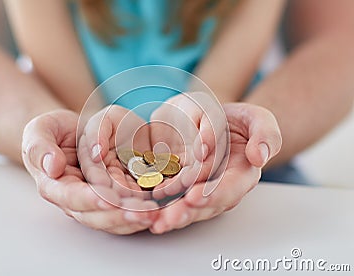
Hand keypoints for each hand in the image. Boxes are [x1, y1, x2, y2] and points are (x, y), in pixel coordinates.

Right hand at [22, 109, 157, 234]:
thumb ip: (40, 146)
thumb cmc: (54, 131)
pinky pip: (123, 213)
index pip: (71, 197)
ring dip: (132, 220)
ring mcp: (92, 203)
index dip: (88, 199)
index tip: (106, 198)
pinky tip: (156, 211)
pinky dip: (139, 214)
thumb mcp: (41, 130)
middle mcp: (74, 200)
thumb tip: (52, 166)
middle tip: (141, 213)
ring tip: (153, 214)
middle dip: (118, 215)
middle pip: (95, 215)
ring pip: (111, 220)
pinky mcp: (110, 200)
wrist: (70, 134)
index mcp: (54, 185)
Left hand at [150, 102, 281, 233]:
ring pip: (183, 206)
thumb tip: (259, 156)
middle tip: (168, 219)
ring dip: (168, 215)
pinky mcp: (177, 185)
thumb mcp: (255, 117)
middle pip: (203, 205)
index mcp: (241, 174)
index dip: (213, 195)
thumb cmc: (234, 119)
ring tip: (154, 221)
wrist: (210, 117)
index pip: (229, 189)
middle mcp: (219, 187)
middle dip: (185, 213)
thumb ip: (265, 133)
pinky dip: (155, 204)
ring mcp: (197, 188)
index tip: (195, 197)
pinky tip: (142, 211)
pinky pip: (167, 197)